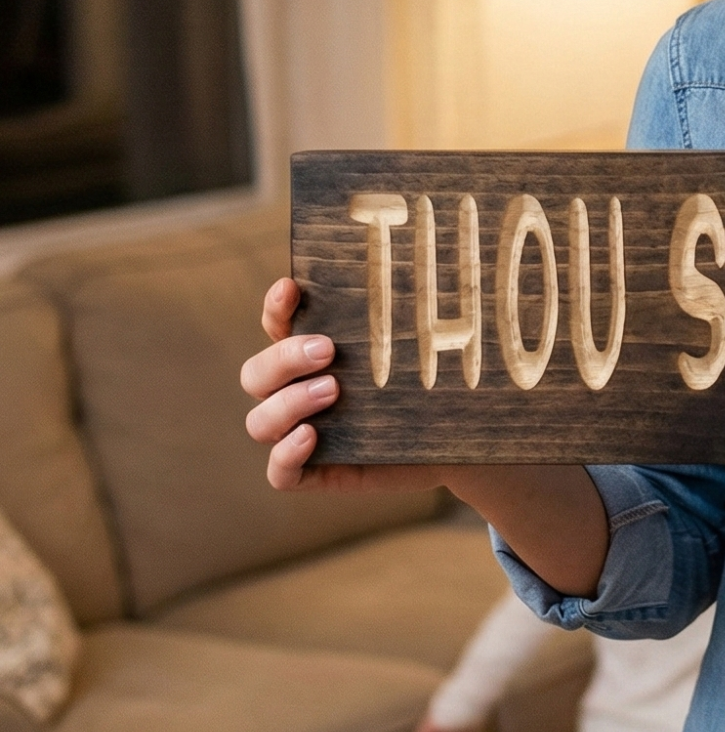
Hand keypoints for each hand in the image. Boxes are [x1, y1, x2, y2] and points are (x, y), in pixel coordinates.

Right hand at [242, 276, 446, 494]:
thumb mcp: (423, 347)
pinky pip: (281, 474)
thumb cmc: (435, 382)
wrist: (462, 439)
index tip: (292, 288)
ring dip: (287, 404)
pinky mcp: (317, 473)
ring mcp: (303, 434)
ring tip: (333, 389)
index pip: (277, 325)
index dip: (275, 308)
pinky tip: (311, 436)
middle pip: (256, 375)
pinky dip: (286, 455)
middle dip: (283, 359)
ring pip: (260, 422)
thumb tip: (439, 258)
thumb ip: (413, 315)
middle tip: (328, 350)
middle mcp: (298, 393)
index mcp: (313, 355)